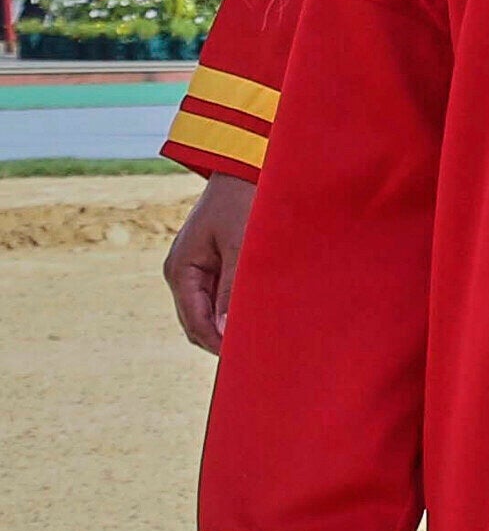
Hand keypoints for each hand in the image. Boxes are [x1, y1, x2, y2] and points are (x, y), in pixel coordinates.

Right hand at [164, 174, 252, 351]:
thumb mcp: (241, 246)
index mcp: (181, 271)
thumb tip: (227, 333)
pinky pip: (220, 299)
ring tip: (265, 341)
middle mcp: (182, 274)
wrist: (244, 169)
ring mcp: (195, 270)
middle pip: (200, 324)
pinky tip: (261, 318)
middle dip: (225, 342)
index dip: (220, 346)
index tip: (249, 361)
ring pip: (210, 314)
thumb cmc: (243, 203)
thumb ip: (233, 289)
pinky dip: (236, 311)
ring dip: (231, 327)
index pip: (196, 323)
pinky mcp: (212, 265)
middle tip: (261, 357)